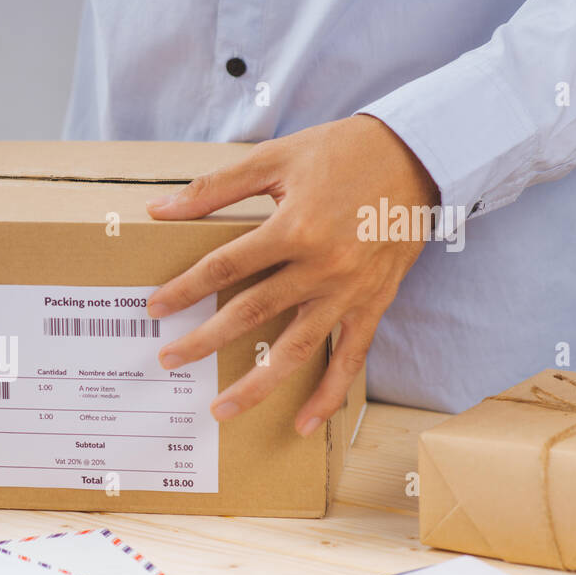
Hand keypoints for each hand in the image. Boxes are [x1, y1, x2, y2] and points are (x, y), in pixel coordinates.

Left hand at [144, 115, 438, 435]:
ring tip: (222, 410)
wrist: (420, 154)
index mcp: (294, 228)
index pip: (224, 268)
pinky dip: (329, 394)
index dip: (185, 289)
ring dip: (257, 384)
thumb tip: (159, 209)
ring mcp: (350, 291)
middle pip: (251, 314)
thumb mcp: (274, 158)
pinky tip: (304, 423)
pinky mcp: (374, 303)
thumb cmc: (343, 151)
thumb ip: (214, 189)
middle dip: (204, 341)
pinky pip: (350, 358)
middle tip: (168, 360)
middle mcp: (322, 267)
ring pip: (296, 349)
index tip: (155, 308)